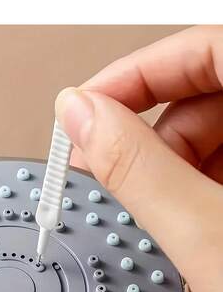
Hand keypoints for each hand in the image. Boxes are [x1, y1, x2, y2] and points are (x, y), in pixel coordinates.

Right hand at [56, 25, 222, 291]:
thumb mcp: (213, 243)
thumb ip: (138, 171)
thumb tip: (82, 118)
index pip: (212, 48)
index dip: (139, 72)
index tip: (89, 105)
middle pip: (210, 88)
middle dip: (153, 132)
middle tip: (115, 167)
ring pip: (216, 128)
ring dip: (173, 165)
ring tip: (172, 212)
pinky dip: (195, 185)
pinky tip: (195, 219)